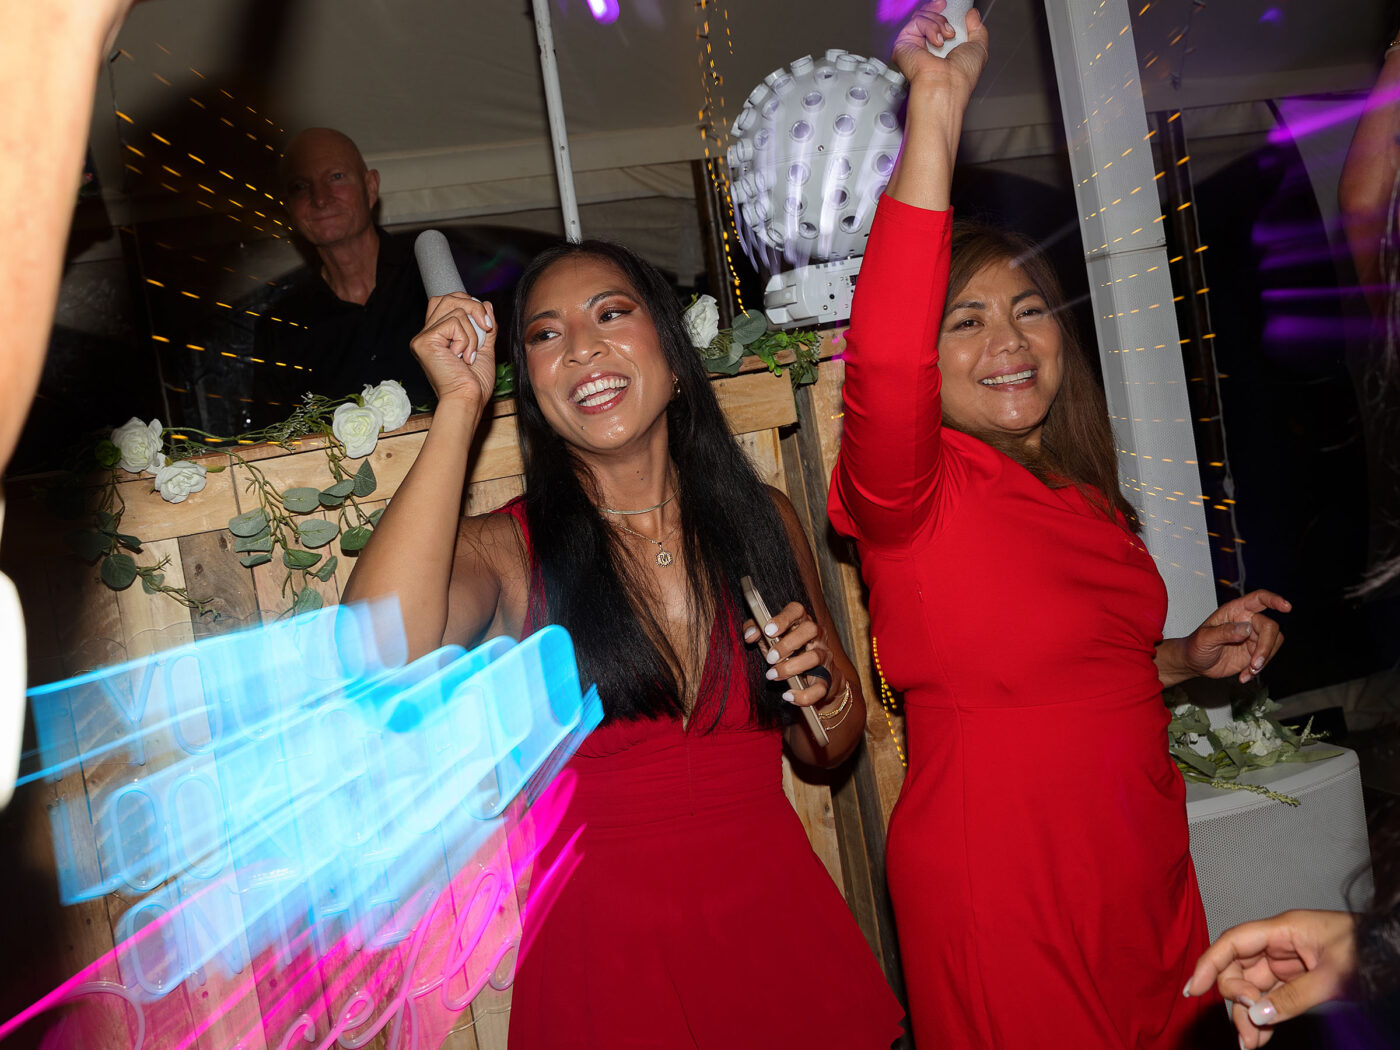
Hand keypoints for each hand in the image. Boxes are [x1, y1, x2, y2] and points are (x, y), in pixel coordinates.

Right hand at [410, 292, 496, 406]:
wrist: (468, 400)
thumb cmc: (474, 384)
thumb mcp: (484, 348)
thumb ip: (485, 326)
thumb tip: (487, 303)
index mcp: (437, 336)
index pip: (447, 301)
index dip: (469, 304)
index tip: (486, 324)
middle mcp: (426, 334)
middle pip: (449, 298)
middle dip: (475, 309)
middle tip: (486, 329)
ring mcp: (422, 338)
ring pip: (455, 309)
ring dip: (473, 333)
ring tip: (470, 354)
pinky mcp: (424, 341)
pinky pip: (453, 323)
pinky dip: (466, 339)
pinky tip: (463, 357)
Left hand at [742, 601, 832, 706]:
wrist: (814, 679)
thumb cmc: (786, 653)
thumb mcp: (769, 639)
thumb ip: (756, 630)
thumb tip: (749, 635)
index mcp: (800, 622)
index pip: (797, 610)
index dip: (783, 618)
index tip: (768, 630)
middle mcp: (816, 636)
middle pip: (810, 629)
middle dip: (787, 644)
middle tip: (770, 658)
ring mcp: (824, 656)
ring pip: (815, 657)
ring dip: (791, 668)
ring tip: (772, 675)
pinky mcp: (827, 679)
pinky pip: (820, 687)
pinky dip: (804, 695)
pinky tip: (788, 696)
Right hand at [890, 1, 988, 96]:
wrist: (948, 85)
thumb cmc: (962, 76)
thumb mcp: (979, 48)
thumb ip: (977, 29)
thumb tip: (972, 15)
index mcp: (942, 48)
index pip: (937, 22)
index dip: (941, 11)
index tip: (947, 6)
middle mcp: (926, 47)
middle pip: (926, 15)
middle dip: (939, 13)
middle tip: (949, 25)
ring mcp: (914, 45)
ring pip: (921, 16)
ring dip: (938, 22)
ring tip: (946, 36)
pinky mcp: (903, 44)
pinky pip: (915, 22)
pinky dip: (929, 27)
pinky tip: (937, 41)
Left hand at [1174, 589, 1290, 683]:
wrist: (1194, 663)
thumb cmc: (1195, 646)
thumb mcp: (1204, 639)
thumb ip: (1224, 632)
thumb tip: (1246, 628)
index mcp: (1235, 611)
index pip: (1258, 599)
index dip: (1274, 600)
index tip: (1286, 607)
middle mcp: (1247, 621)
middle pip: (1270, 627)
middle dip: (1266, 647)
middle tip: (1255, 665)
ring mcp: (1252, 637)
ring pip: (1273, 643)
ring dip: (1265, 659)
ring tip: (1249, 671)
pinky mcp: (1254, 652)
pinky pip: (1266, 658)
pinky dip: (1258, 670)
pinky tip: (1244, 677)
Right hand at [1185, 909, 1356, 1047]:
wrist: (1397, 950)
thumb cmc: (1371, 951)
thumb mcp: (1333, 977)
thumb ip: (1294, 997)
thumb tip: (1259, 1015)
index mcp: (1284, 929)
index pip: (1233, 942)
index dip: (1210, 964)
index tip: (1194, 990)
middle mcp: (1281, 943)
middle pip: (1239, 968)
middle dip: (1236, 1000)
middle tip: (1247, 1030)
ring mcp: (1290, 962)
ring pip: (1254, 987)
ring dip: (1250, 1015)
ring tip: (1253, 1044)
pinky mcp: (1300, 978)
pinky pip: (1272, 997)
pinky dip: (1266, 1016)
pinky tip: (1262, 1036)